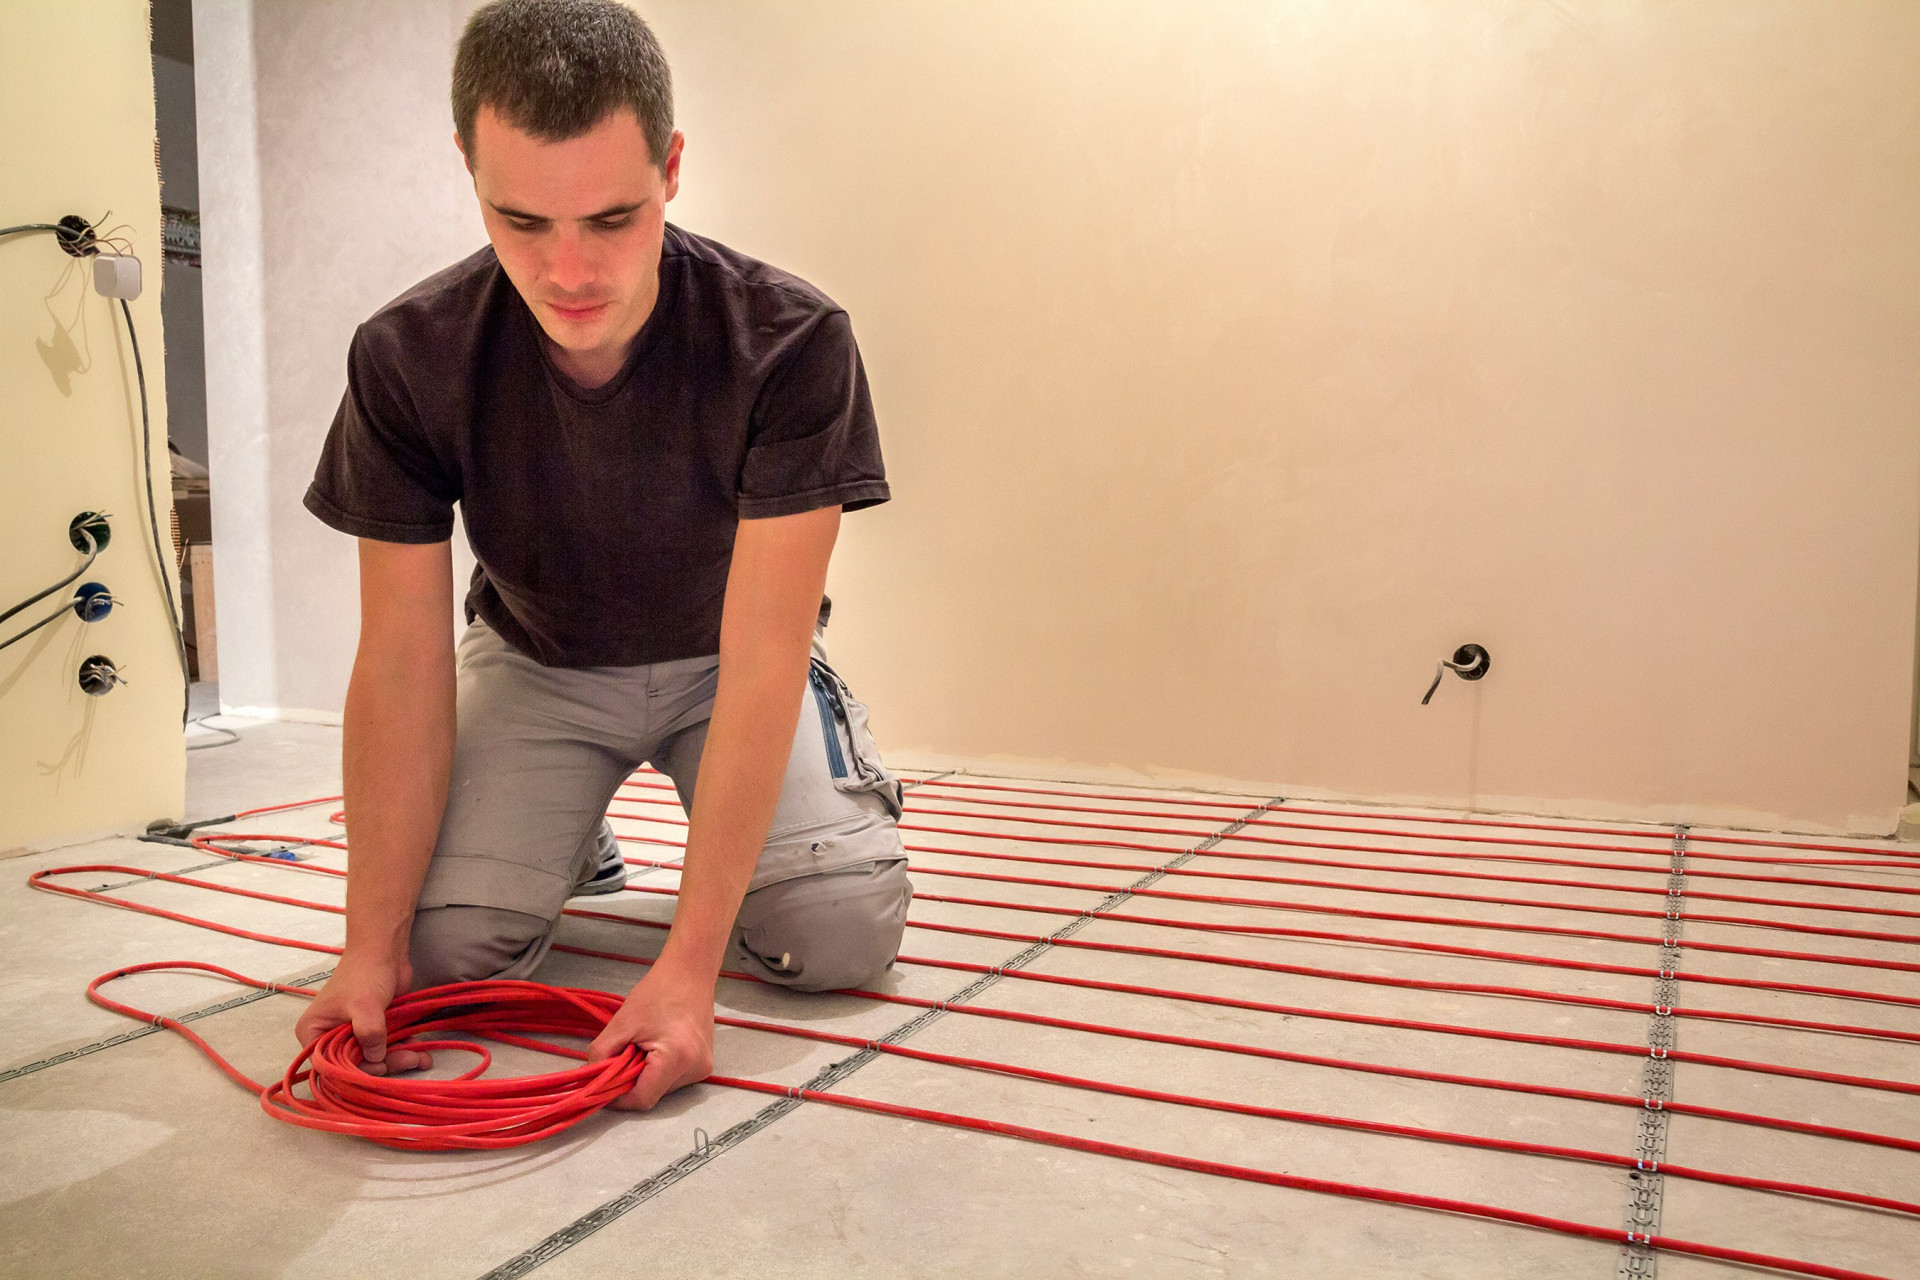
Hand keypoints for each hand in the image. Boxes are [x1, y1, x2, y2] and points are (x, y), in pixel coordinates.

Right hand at [295, 950, 430, 1075]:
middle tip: (410, 1060)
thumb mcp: (364, 1005)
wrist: (385, 949)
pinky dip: (403, 1051)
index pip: (329, 1066)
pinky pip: (387, 1049)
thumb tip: (376, 1060)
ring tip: (420, 1058)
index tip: (379, 1067)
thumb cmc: (365, 973)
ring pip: (374, 1059)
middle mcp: (328, 1037)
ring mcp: (352, 1034)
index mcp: (312, 1032)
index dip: (353, 1072)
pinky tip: (422, 1054)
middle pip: (354, 1065)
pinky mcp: (373, 1030)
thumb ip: (369, 1034)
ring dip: (398, 1060)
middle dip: (384, 1065)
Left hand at [585, 965, 714, 1109]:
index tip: (602, 1084)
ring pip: (662, 1088)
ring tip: (643, 1044)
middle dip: (631, 1081)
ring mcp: (702, 1069)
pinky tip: (657, 1045)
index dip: (617, 1097)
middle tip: (623, 1054)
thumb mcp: (622, 1023)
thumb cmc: (657, 992)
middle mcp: (695, 1070)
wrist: (690, 972)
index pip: (641, 1099)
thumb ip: (601, 1055)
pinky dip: (658, 1069)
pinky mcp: (703, 1064)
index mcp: (677, 1059)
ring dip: (645, 1075)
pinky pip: (672, 1078)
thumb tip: (590, 1081)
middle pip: (652, 1094)